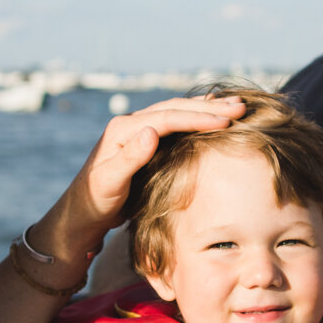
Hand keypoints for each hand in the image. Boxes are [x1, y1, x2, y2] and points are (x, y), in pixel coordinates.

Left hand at [32, 95, 244, 261]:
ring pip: (178, 113)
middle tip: (241, 108)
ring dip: (207, 110)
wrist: (82, 214)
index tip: (226, 121)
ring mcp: (139, 131)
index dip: (197, 118)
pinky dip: (197, 118)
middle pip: (175, 108)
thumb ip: (129, 159)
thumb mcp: (108, 184)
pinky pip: (176, 124)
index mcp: (123, 129)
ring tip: (236, 108)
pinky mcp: (146, 143)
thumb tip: (152, 132)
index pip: (167, 117)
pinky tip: (213, 117)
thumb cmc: (93, 202)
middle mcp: (131, 124)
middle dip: (209, 108)